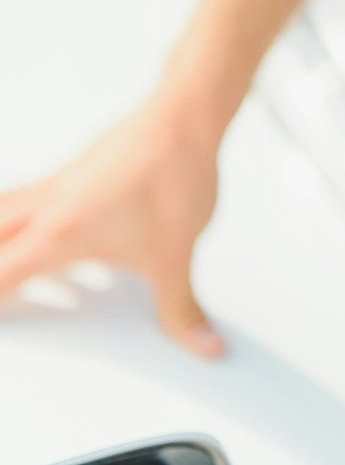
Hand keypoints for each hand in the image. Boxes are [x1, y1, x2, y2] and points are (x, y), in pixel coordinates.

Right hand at [0, 91, 225, 358]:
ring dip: (3, 237)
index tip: (3, 317)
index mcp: (57, 236)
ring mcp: (59, 184)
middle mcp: (47, 206)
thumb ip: (182, 311)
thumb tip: (204, 344)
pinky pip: (32, 195)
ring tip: (14, 258)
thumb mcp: (175, 257)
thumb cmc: (173, 175)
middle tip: (7, 293)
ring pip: (5, 211)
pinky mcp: (77, 168)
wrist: (185, 120)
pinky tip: (53, 224)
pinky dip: (26, 214)